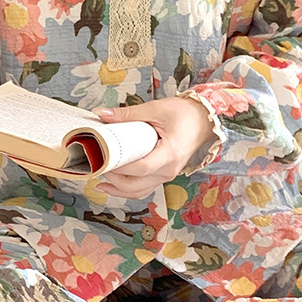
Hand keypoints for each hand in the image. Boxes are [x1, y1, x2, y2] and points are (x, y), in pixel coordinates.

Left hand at [93, 97, 217, 199]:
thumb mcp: (154, 109)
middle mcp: (169, 170)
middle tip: (96, 166)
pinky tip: (113, 183)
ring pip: (139, 191)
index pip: (141, 168)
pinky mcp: (164, 175)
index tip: (102, 159)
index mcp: (170, 154)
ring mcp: (167, 175)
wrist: (204, 120)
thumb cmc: (184, 114)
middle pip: (136, 185)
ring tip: (99, 179)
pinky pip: (144, 188)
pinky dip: (127, 188)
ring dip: (118, 189)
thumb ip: (127, 114)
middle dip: (114, 179)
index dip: (119, 167)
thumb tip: (102, 114)